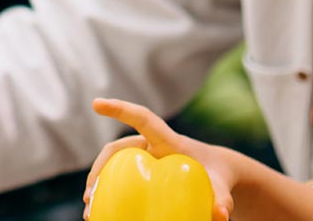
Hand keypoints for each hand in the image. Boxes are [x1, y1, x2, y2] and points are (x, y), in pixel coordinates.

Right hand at [84, 98, 238, 220]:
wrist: (216, 174)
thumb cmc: (217, 173)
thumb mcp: (221, 184)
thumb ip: (222, 196)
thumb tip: (221, 215)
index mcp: (168, 140)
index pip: (142, 118)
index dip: (120, 110)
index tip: (97, 104)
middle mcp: (150, 146)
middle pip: (117, 150)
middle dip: (99, 169)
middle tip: (90, 195)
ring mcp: (143, 159)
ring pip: (112, 166)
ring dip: (97, 185)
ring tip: (90, 210)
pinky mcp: (141, 173)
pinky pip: (118, 179)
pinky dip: (107, 194)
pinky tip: (101, 214)